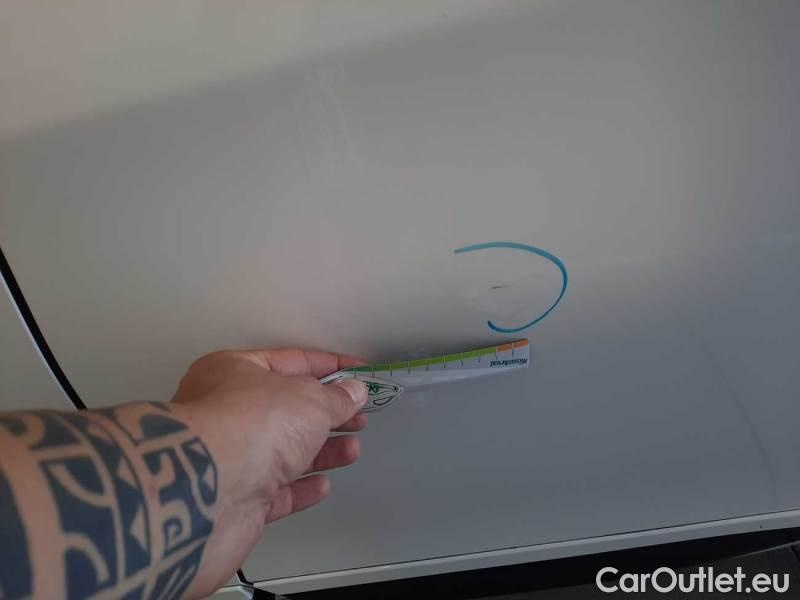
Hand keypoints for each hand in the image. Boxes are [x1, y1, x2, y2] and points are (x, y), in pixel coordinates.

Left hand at [170, 348, 367, 596]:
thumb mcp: (308, 399)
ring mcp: (230, 458)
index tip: (358, 373)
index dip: (330, 366)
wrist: (207, 494)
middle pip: (286, 408)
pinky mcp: (235, 499)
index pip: (291, 361)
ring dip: (321, 451)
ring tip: (351, 449)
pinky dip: (300, 487)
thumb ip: (336, 397)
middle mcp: (227, 412)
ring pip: (282, 451)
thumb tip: (352, 393)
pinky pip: (274, 491)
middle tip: (357, 416)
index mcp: (234, 372)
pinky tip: (321, 485)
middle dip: (326, 413)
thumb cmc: (247, 427)